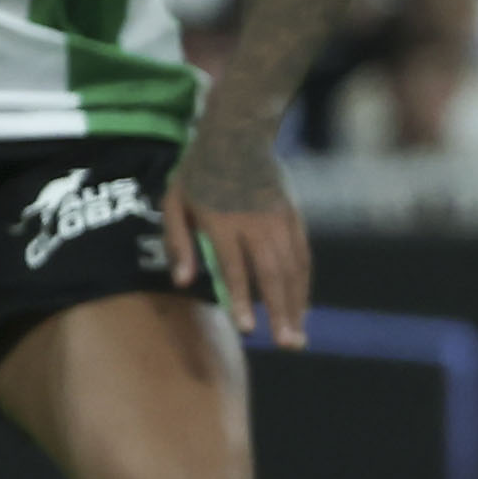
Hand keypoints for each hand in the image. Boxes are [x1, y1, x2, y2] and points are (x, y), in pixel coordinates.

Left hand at [168, 140, 312, 345]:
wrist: (237, 134)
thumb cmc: (198, 173)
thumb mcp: (174, 203)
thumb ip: (178, 243)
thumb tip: (183, 283)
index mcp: (222, 221)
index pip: (235, 267)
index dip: (241, 299)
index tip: (248, 328)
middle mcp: (255, 224)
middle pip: (272, 273)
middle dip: (281, 311)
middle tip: (289, 344)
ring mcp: (278, 220)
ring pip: (292, 268)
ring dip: (296, 304)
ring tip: (298, 335)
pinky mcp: (293, 217)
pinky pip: (302, 255)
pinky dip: (303, 283)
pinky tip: (302, 305)